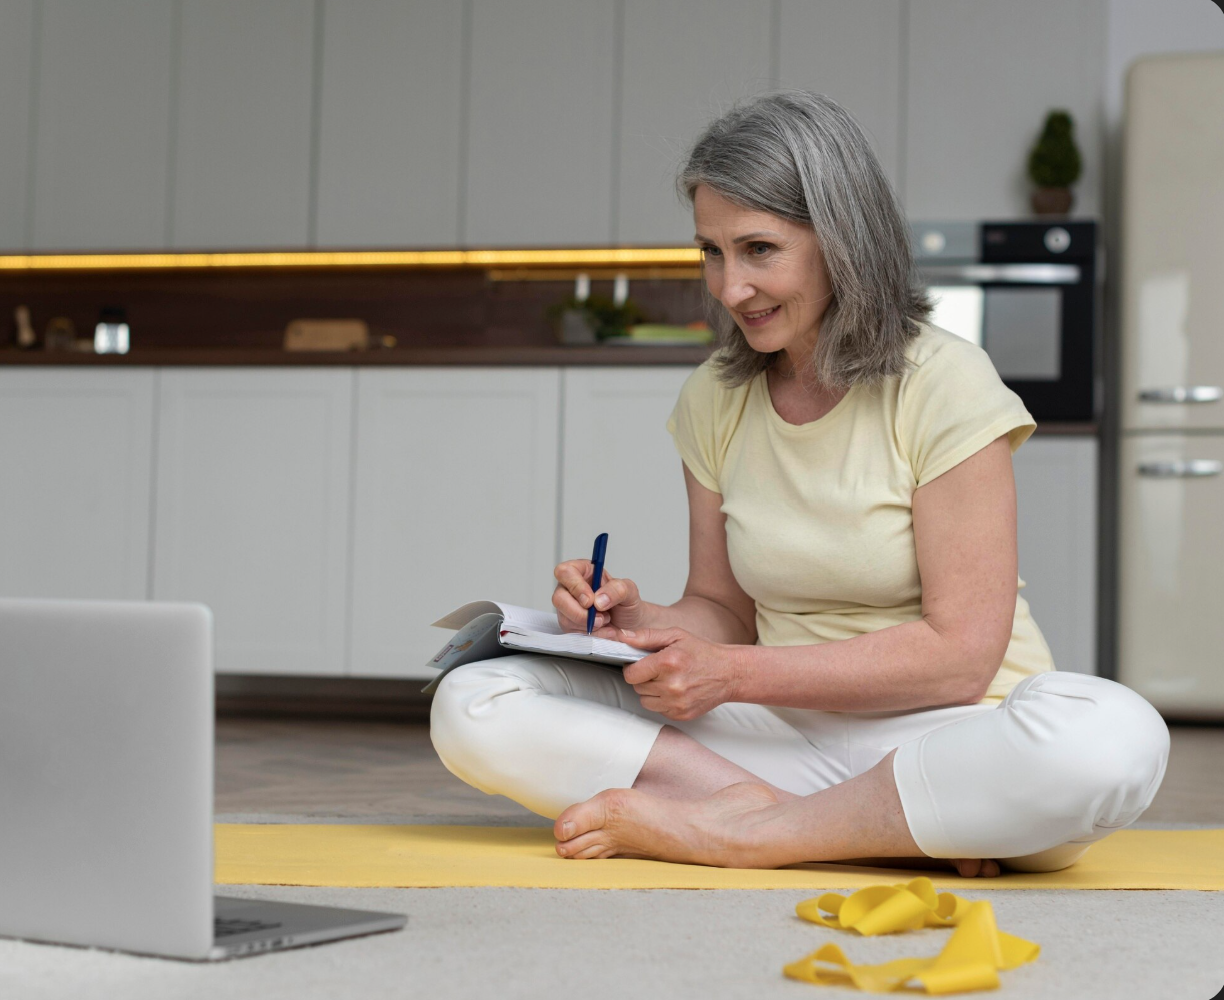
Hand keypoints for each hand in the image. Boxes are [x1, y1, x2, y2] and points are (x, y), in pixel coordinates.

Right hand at [552, 559, 647, 633]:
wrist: (631, 626)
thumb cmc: (627, 604)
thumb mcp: (630, 591)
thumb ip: (617, 589)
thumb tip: (599, 599)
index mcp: (584, 572)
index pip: (565, 572)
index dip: (574, 586)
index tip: (590, 600)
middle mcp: (572, 588)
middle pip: (559, 598)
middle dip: (579, 612)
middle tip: (600, 617)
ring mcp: (569, 607)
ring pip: (564, 617)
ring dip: (588, 624)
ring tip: (606, 621)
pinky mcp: (570, 624)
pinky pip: (572, 632)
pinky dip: (590, 634)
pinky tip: (603, 630)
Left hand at [611, 627, 741, 721]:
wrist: (730, 673)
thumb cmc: (703, 652)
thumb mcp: (676, 636)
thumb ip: (647, 636)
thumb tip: (622, 637)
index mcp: (668, 662)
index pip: (631, 674)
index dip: (632, 668)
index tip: (640, 664)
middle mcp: (671, 685)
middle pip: (637, 687)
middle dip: (644, 678)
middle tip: (659, 670)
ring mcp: (677, 703)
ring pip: (645, 701)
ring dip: (651, 692)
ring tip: (667, 680)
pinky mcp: (681, 715)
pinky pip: (658, 710)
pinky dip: (663, 701)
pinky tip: (675, 690)